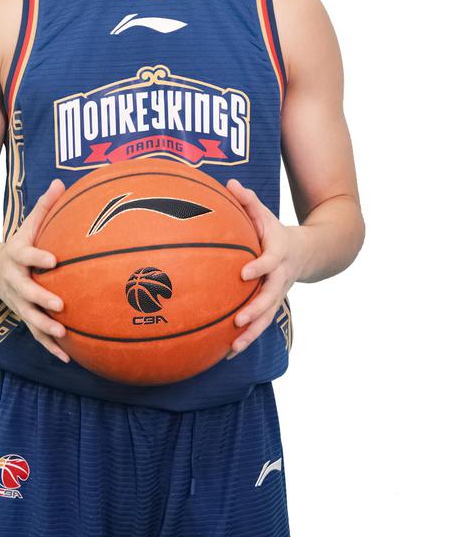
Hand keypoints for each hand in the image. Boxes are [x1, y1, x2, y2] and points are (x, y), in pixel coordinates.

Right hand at [0, 178, 69, 362]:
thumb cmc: (16, 245)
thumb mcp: (26, 225)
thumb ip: (44, 207)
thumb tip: (61, 182)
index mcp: (16, 257)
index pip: (27, 255)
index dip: (38, 257)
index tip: (54, 259)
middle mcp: (14, 281)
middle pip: (26, 292)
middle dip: (42, 299)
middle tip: (60, 305)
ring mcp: (16, 301)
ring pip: (29, 317)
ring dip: (45, 328)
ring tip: (63, 336)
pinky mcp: (22, 315)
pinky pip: (36, 333)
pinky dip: (50, 346)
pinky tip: (68, 357)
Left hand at [224, 179, 305, 359]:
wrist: (308, 252)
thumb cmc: (276, 231)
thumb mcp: (266, 214)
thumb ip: (248, 201)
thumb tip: (229, 183)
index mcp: (278, 253)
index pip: (270, 261)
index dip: (259, 267)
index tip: (243, 274)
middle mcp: (280, 277)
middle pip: (271, 296)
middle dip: (255, 309)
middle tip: (238, 319)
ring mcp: (278, 294)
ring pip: (267, 317)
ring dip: (251, 333)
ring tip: (233, 347)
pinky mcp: (273, 305)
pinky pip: (261, 324)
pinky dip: (247, 338)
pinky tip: (227, 353)